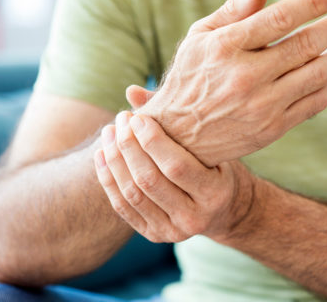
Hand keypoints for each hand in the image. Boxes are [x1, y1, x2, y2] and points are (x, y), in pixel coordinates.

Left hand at [94, 111, 254, 242]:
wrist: (223, 210)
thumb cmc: (217, 169)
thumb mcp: (210, 147)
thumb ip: (175, 120)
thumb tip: (131, 91)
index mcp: (214, 194)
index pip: (175, 166)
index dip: (152, 140)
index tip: (137, 117)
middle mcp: (193, 218)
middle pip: (149, 180)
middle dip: (129, 146)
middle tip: (121, 119)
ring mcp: (171, 231)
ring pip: (132, 194)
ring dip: (115, 160)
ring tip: (109, 133)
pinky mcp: (153, 235)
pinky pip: (122, 207)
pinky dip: (108, 179)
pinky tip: (102, 154)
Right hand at [138, 0, 326, 166]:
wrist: (179, 138)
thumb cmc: (189, 79)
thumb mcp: (199, 39)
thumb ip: (232, 11)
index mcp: (225, 48)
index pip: (280, 18)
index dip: (315, 2)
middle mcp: (245, 77)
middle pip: (306, 45)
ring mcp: (261, 106)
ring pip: (317, 75)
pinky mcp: (272, 129)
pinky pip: (314, 104)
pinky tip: (325, 75)